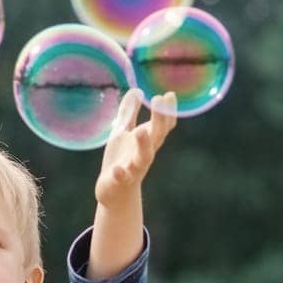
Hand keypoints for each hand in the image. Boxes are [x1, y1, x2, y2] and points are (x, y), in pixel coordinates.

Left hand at [95, 89, 176, 209]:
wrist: (113, 193)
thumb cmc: (120, 160)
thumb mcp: (122, 133)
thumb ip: (129, 113)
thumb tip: (136, 90)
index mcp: (147, 141)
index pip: (163, 125)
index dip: (167, 111)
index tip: (169, 95)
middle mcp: (145, 153)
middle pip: (157, 135)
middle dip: (159, 119)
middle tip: (159, 99)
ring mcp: (134, 167)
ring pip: (144, 157)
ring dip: (144, 144)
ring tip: (141, 132)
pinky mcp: (121, 180)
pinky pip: (122, 177)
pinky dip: (121, 172)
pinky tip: (117, 168)